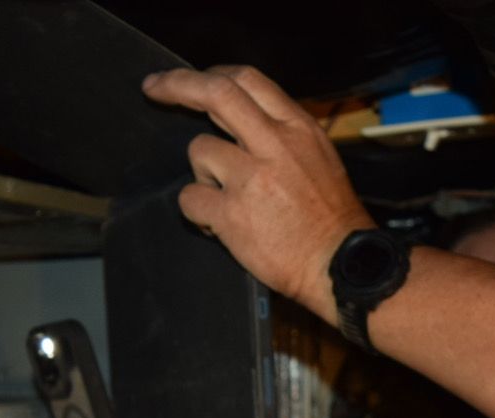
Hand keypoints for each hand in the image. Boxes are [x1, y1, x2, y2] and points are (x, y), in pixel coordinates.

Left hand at [142, 65, 374, 321]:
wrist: (340, 266)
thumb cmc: (332, 220)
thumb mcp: (320, 158)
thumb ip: (283, 135)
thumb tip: (247, 121)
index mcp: (298, 128)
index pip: (247, 80)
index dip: (212, 73)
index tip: (193, 80)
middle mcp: (274, 144)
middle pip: (215, 93)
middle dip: (176, 85)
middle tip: (153, 88)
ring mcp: (251, 178)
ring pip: (198, 151)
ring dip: (202, 174)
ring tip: (225, 200)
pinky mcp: (232, 214)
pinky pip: (190, 198)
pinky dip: (196, 212)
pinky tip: (217, 226)